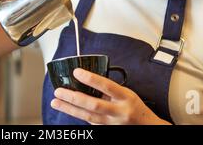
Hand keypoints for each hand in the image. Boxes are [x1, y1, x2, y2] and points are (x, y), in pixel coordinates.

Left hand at [51, 68, 171, 124]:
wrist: (146, 127)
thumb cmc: (135, 107)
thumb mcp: (126, 93)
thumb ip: (109, 88)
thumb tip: (87, 79)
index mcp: (125, 97)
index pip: (107, 86)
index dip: (91, 78)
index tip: (76, 72)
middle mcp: (119, 112)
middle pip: (93, 105)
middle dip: (73, 98)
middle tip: (59, 91)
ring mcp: (112, 123)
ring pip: (87, 116)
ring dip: (69, 109)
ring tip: (56, 102)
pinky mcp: (106, 130)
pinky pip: (89, 122)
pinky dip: (77, 115)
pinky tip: (67, 109)